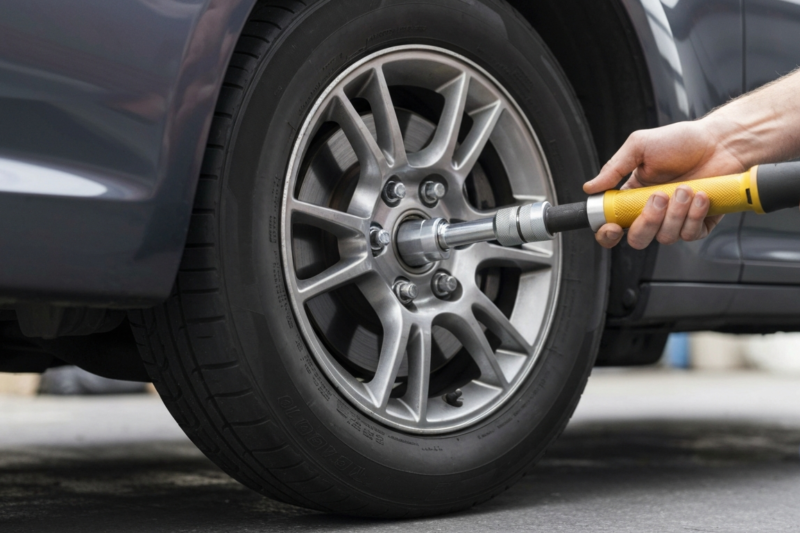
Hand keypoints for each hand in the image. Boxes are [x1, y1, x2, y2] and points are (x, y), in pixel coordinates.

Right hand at [583, 119, 746, 248]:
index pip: (611, 225)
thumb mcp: (639, 146)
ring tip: (686, 188)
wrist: (721, 142)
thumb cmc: (682, 141)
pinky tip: (701, 196)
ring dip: (675, 214)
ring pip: (665, 237)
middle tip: (659, 196)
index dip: (607, 233)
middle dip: (647, 221)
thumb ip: (613, 168)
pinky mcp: (699, 223)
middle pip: (637, 238)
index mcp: (632, 197)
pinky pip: (690, 235)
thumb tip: (590, 187)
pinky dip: (695, 216)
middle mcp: (652, 213)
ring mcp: (675, 220)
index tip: (612, 227)